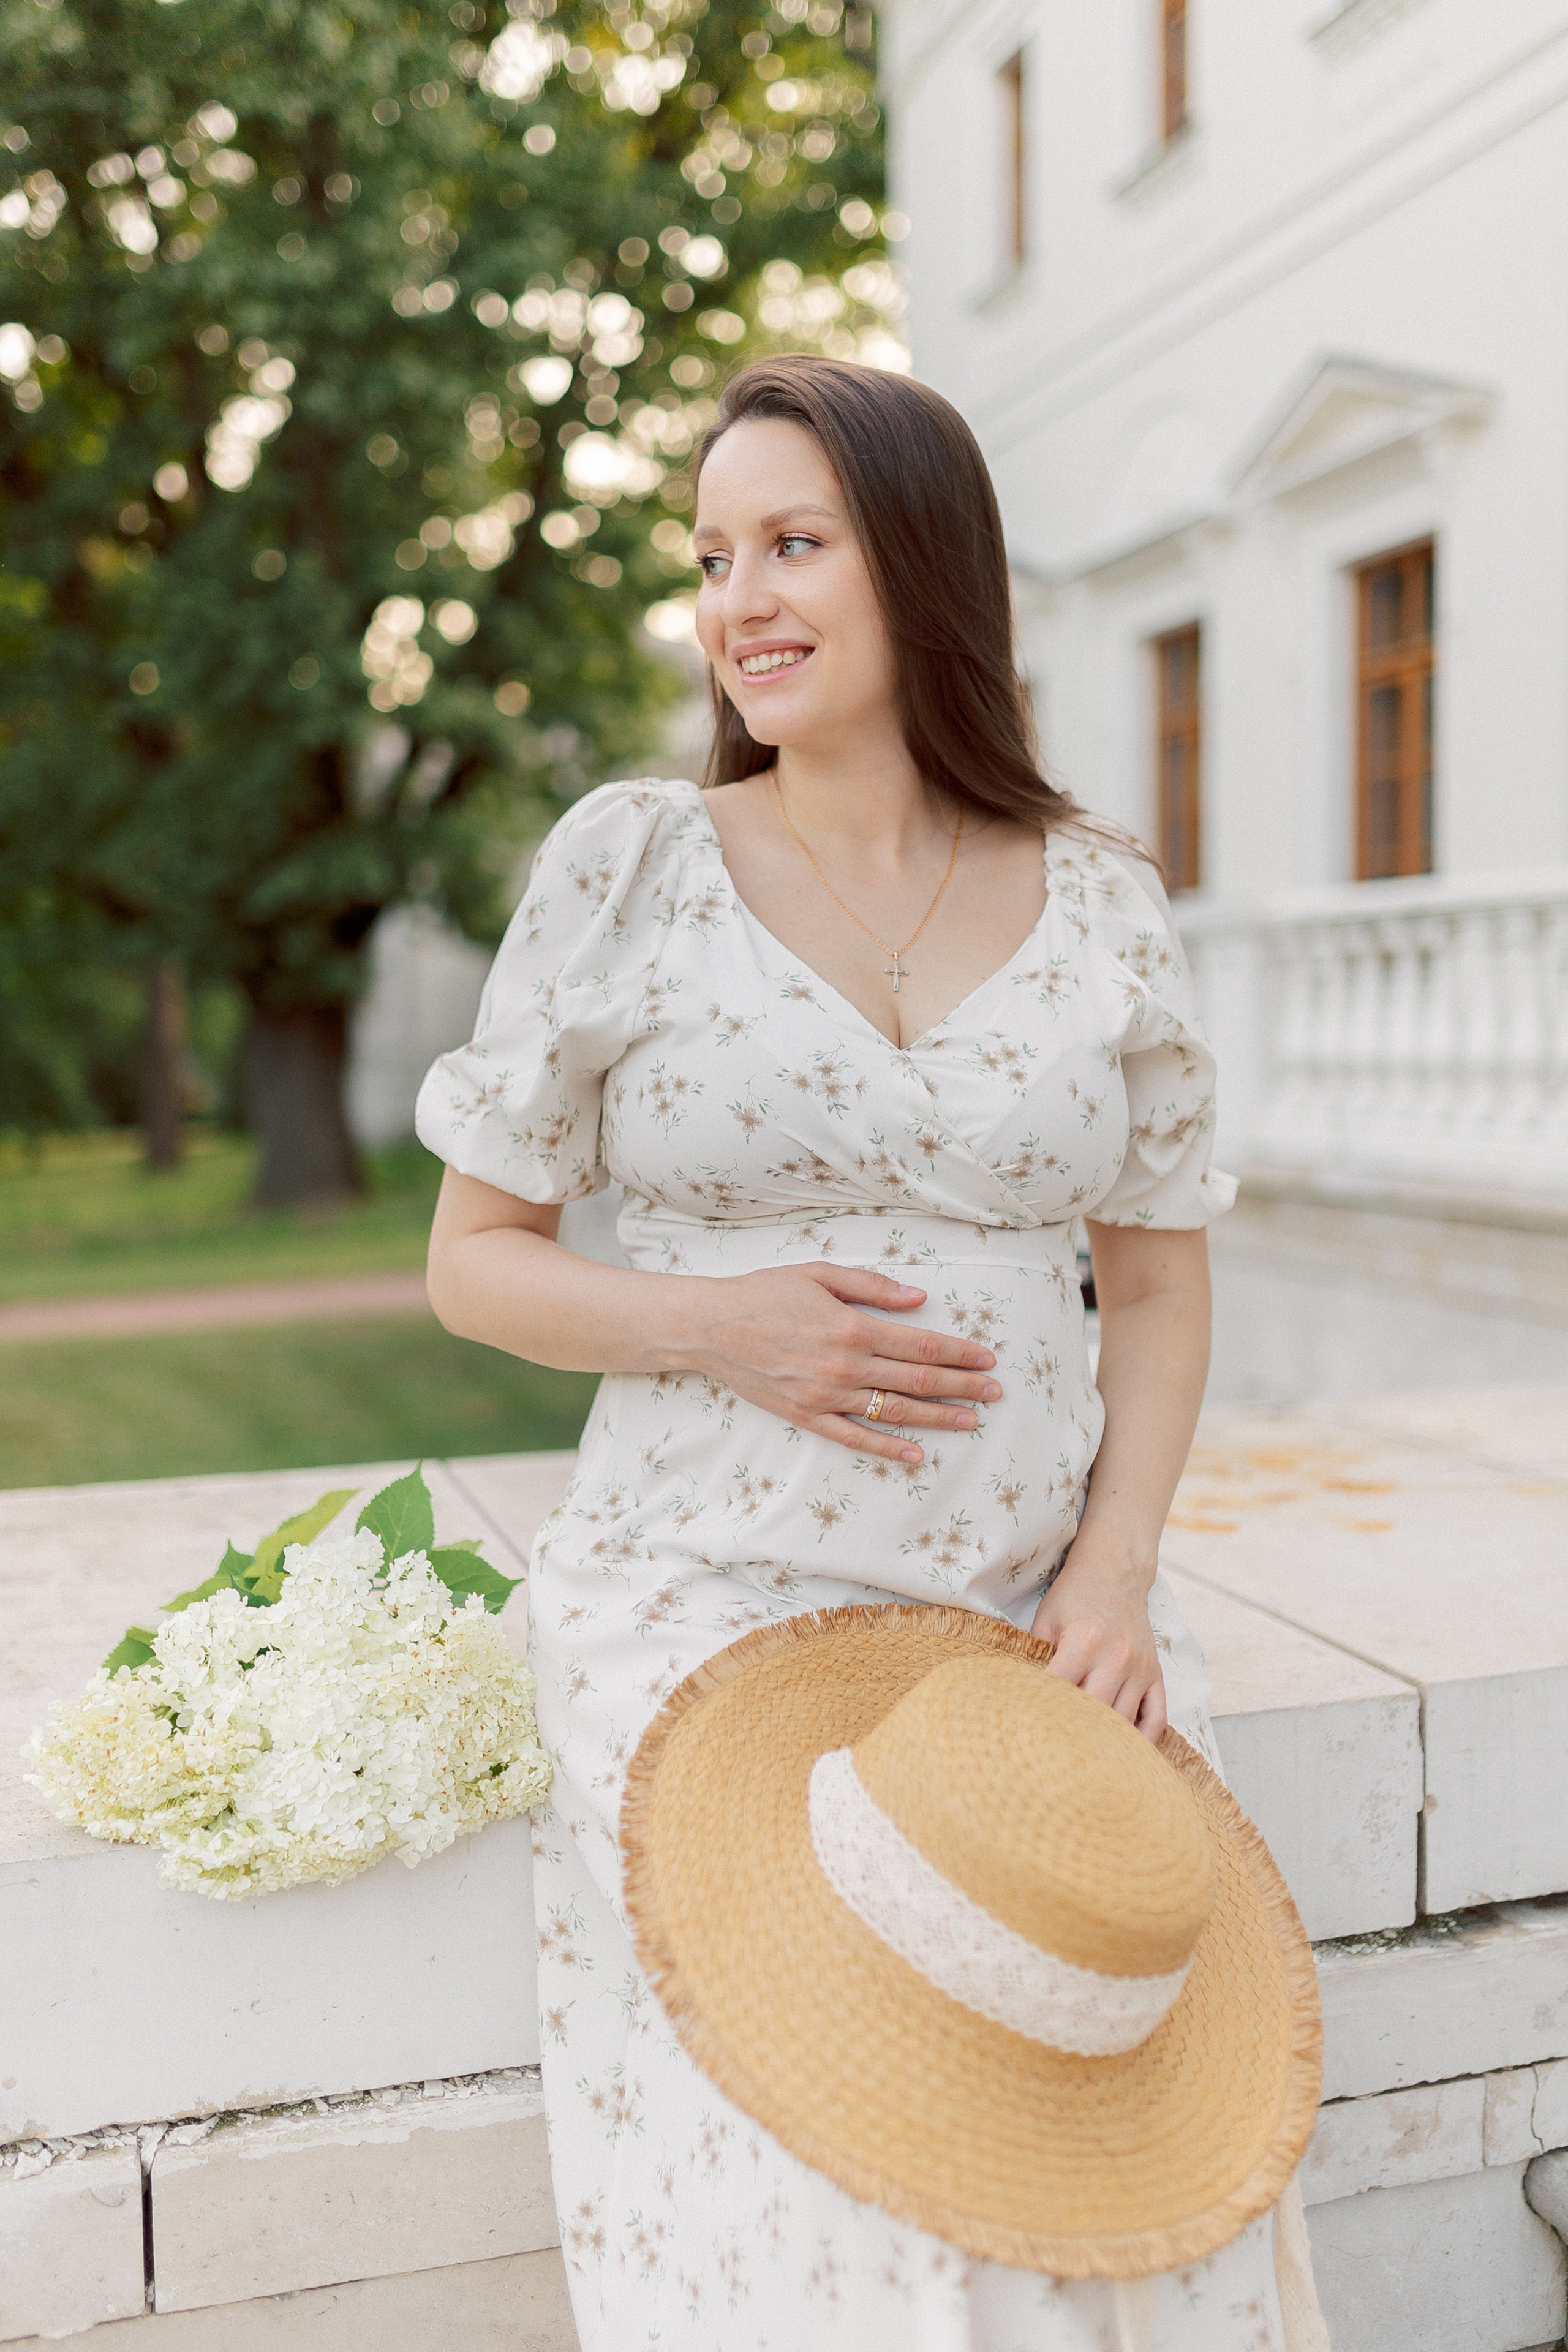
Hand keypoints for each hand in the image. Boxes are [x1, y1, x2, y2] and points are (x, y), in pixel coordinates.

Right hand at [688, 1261, 1001, 1464]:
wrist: (711, 1327)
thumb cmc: (765, 1293)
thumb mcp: (820, 1274)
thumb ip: (872, 1286)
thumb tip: (919, 1298)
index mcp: (852, 1327)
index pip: (920, 1346)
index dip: (959, 1353)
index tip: (987, 1359)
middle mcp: (845, 1367)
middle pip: (917, 1382)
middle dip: (962, 1387)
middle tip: (994, 1393)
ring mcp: (826, 1396)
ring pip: (894, 1412)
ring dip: (938, 1417)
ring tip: (971, 1420)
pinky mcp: (808, 1416)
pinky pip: (855, 1437)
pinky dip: (888, 1448)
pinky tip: (916, 1454)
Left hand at [1029, 1548, 1165, 1741]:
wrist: (1115, 1571)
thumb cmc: (1075, 1596)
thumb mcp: (1046, 1619)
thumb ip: (1035, 1656)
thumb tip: (1020, 1695)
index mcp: (1085, 1642)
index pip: (1061, 1692)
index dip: (1042, 1712)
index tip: (1028, 1728)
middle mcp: (1118, 1658)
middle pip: (1094, 1715)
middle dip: (1072, 1734)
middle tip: (1053, 1750)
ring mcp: (1141, 1668)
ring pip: (1123, 1722)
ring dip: (1103, 1741)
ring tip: (1082, 1755)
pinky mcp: (1155, 1674)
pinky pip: (1157, 1718)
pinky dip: (1143, 1739)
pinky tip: (1124, 1750)